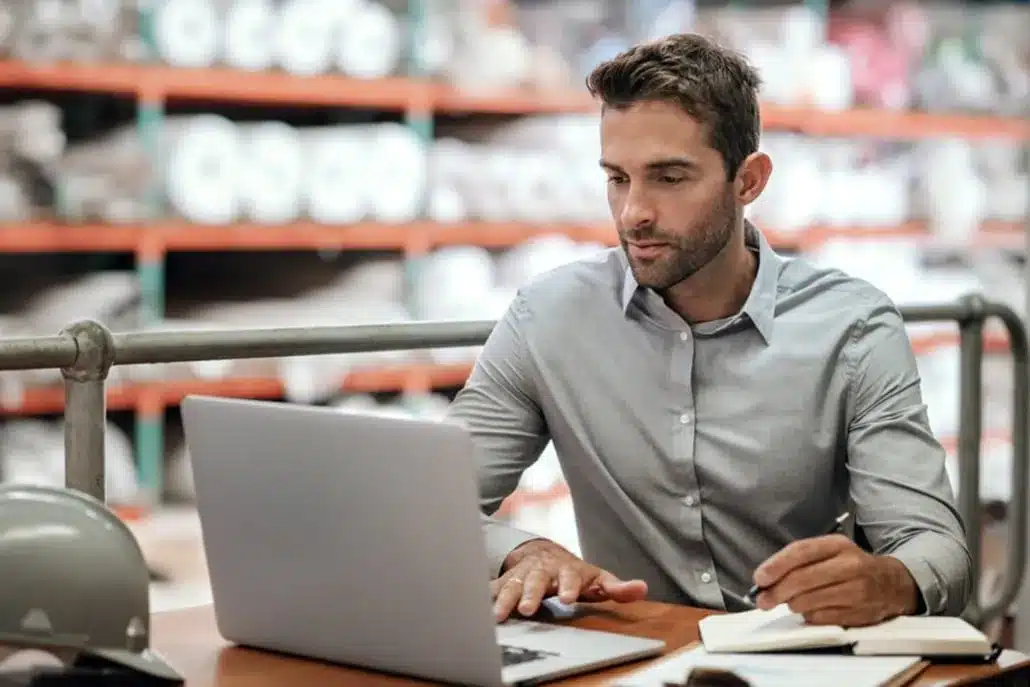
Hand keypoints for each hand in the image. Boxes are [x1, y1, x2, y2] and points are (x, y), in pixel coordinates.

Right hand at [490, 539, 647, 621]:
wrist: (544, 555)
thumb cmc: (574, 573)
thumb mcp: (597, 579)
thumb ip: (617, 587)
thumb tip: (641, 588)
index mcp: (566, 570)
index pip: (569, 577)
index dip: (568, 586)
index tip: (567, 598)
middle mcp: (541, 571)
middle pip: (535, 581)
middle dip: (530, 594)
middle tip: (526, 609)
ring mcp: (521, 575)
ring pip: (510, 585)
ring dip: (504, 599)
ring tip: (497, 616)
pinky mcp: (505, 581)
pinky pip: (493, 588)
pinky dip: (485, 597)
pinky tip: (477, 608)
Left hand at [752, 534, 918, 626]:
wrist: (892, 583)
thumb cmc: (850, 567)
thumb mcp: (829, 552)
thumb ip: (798, 561)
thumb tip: (765, 579)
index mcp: (838, 545)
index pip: (801, 552)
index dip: (776, 566)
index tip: (759, 578)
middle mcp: (850, 565)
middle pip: (803, 579)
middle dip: (777, 591)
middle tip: (763, 600)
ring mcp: (858, 590)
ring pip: (811, 601)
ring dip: (793, 604)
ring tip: (789, 603)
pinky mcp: (861, 613)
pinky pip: (823, 618)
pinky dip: (810, 617)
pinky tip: (809, 612)